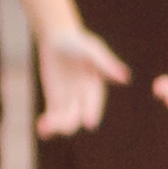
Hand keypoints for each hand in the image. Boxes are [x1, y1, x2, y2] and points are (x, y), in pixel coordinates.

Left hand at [34, 22, 126, 137]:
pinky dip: (48, 124)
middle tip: (63, 127)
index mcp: (95, 86)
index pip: (94, 103)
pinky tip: (42, 130)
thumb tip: (125, 78)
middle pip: (79, 115)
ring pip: (65, 119)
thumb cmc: (77, 41)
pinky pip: (53, 116)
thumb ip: (106, 64)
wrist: (57, 38)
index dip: (92, 112)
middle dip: (71, 121)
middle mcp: (84, 96)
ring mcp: (69, 99)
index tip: (89, 123)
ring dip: (57, 125)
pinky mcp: (55, 100)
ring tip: (45, 127)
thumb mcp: (91, 50)